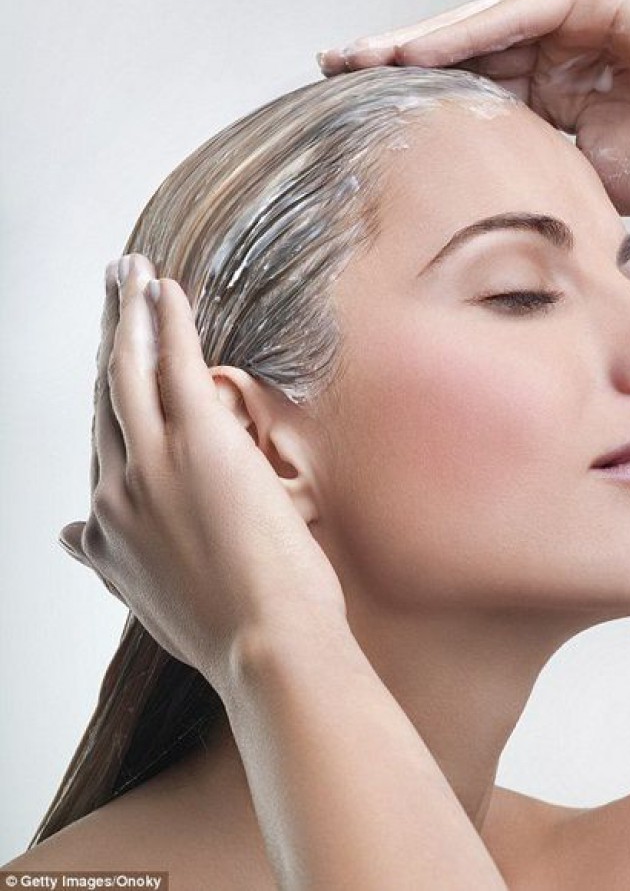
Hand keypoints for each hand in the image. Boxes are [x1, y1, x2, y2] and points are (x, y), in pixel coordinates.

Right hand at [58, 255, 347, 690]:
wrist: (266, 648)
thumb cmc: (224, 629)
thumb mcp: (145, 598)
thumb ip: (106, 560)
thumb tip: (71, 534)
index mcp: (109, 524)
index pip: (102, 442)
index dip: (107, 396)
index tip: (111, 363)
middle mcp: (116, 487)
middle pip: (106, 396)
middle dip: (107, 338)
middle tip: (110, 293)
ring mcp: (153, 460)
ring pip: (128, 370)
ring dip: (128, 314)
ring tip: (129, 273)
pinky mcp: (198, 438)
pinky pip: (173, 362)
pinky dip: (164, 320)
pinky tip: (164, 289)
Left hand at [317, 0, 629, 219]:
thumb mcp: (571, 181)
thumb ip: (523, 176)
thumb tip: (469, 218)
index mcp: (546, 94)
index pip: (466, 91)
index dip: (413, 102)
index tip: (355, 118)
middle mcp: (553, 52)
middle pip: (461, 53)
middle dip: (397, 63)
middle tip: (334, 72)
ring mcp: (576, 21)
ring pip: (482, 27)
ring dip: (420, 43)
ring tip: (362, 60)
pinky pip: (524, 14)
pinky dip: (472, 33)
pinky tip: (421, 53)